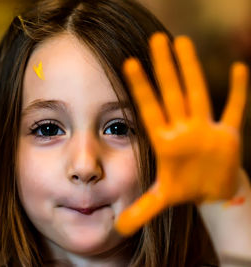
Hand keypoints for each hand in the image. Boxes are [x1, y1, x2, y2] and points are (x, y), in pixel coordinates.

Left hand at [115, 33, 248, 235]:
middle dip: (165, 67)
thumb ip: (141, 211)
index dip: (140, 87)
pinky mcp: (227, 134)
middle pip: (172, 92)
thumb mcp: (161, 200)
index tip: (128, 63)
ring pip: (198, 92)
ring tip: (182, 42)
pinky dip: (238, 91)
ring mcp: (205, 129)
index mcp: (165, 141)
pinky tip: (240, 68)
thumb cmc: (183, 189)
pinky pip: (234, 109)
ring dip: (192, 69)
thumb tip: (119, 230)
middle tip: (157, 39)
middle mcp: (183, 129)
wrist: (210, 191)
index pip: (149, 108)